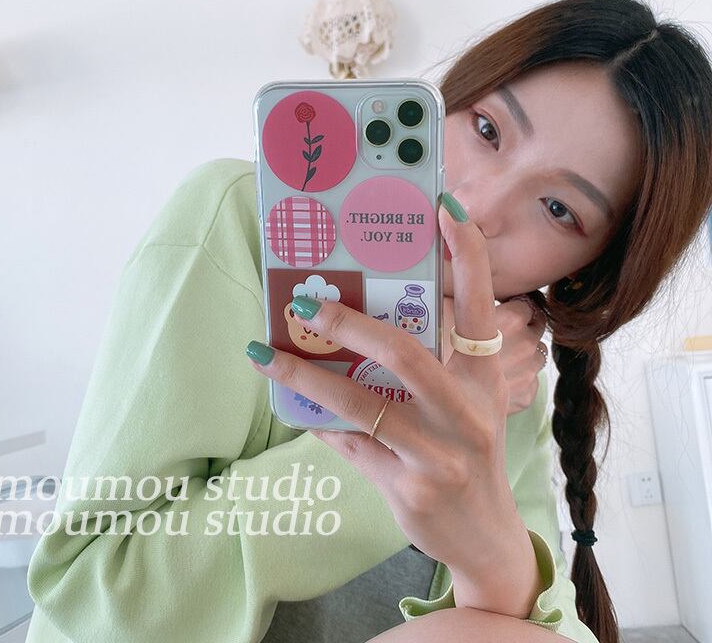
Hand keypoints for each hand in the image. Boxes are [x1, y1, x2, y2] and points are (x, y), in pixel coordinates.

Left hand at [244, 198, 531, 581]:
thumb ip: (426, 368)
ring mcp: (440, 454)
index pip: (482, 308)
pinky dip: (317, 420)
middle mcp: (468, 413)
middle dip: (349, 322)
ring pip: (360, 403)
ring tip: (265, 350)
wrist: (485, 539)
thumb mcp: (464, 406)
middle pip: (405, 353)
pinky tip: (290, 402)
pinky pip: (348, 444)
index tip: (444, 209)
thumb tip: (357, 327)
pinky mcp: (410, 487)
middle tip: (304, 302)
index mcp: (484, 381)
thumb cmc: (467, 455)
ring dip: (305, 374)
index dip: (468, 256)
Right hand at [441, 294, 546, 415]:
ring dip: (522, 351)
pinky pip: (530, 380)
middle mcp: (525, 346)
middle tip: (497, 330)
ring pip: (536, 354)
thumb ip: (454, 286)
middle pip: (536, 327)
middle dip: (521, 326)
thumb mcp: (439, 307)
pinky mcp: (523, 397)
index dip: (514, 303)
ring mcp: (527, 374)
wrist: (436, 404)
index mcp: (512, 320)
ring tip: (497, 354)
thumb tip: (448, 264)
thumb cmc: (432, 350)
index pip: (528, 303)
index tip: (502, 306)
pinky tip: (496, 376)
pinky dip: (517, 377)